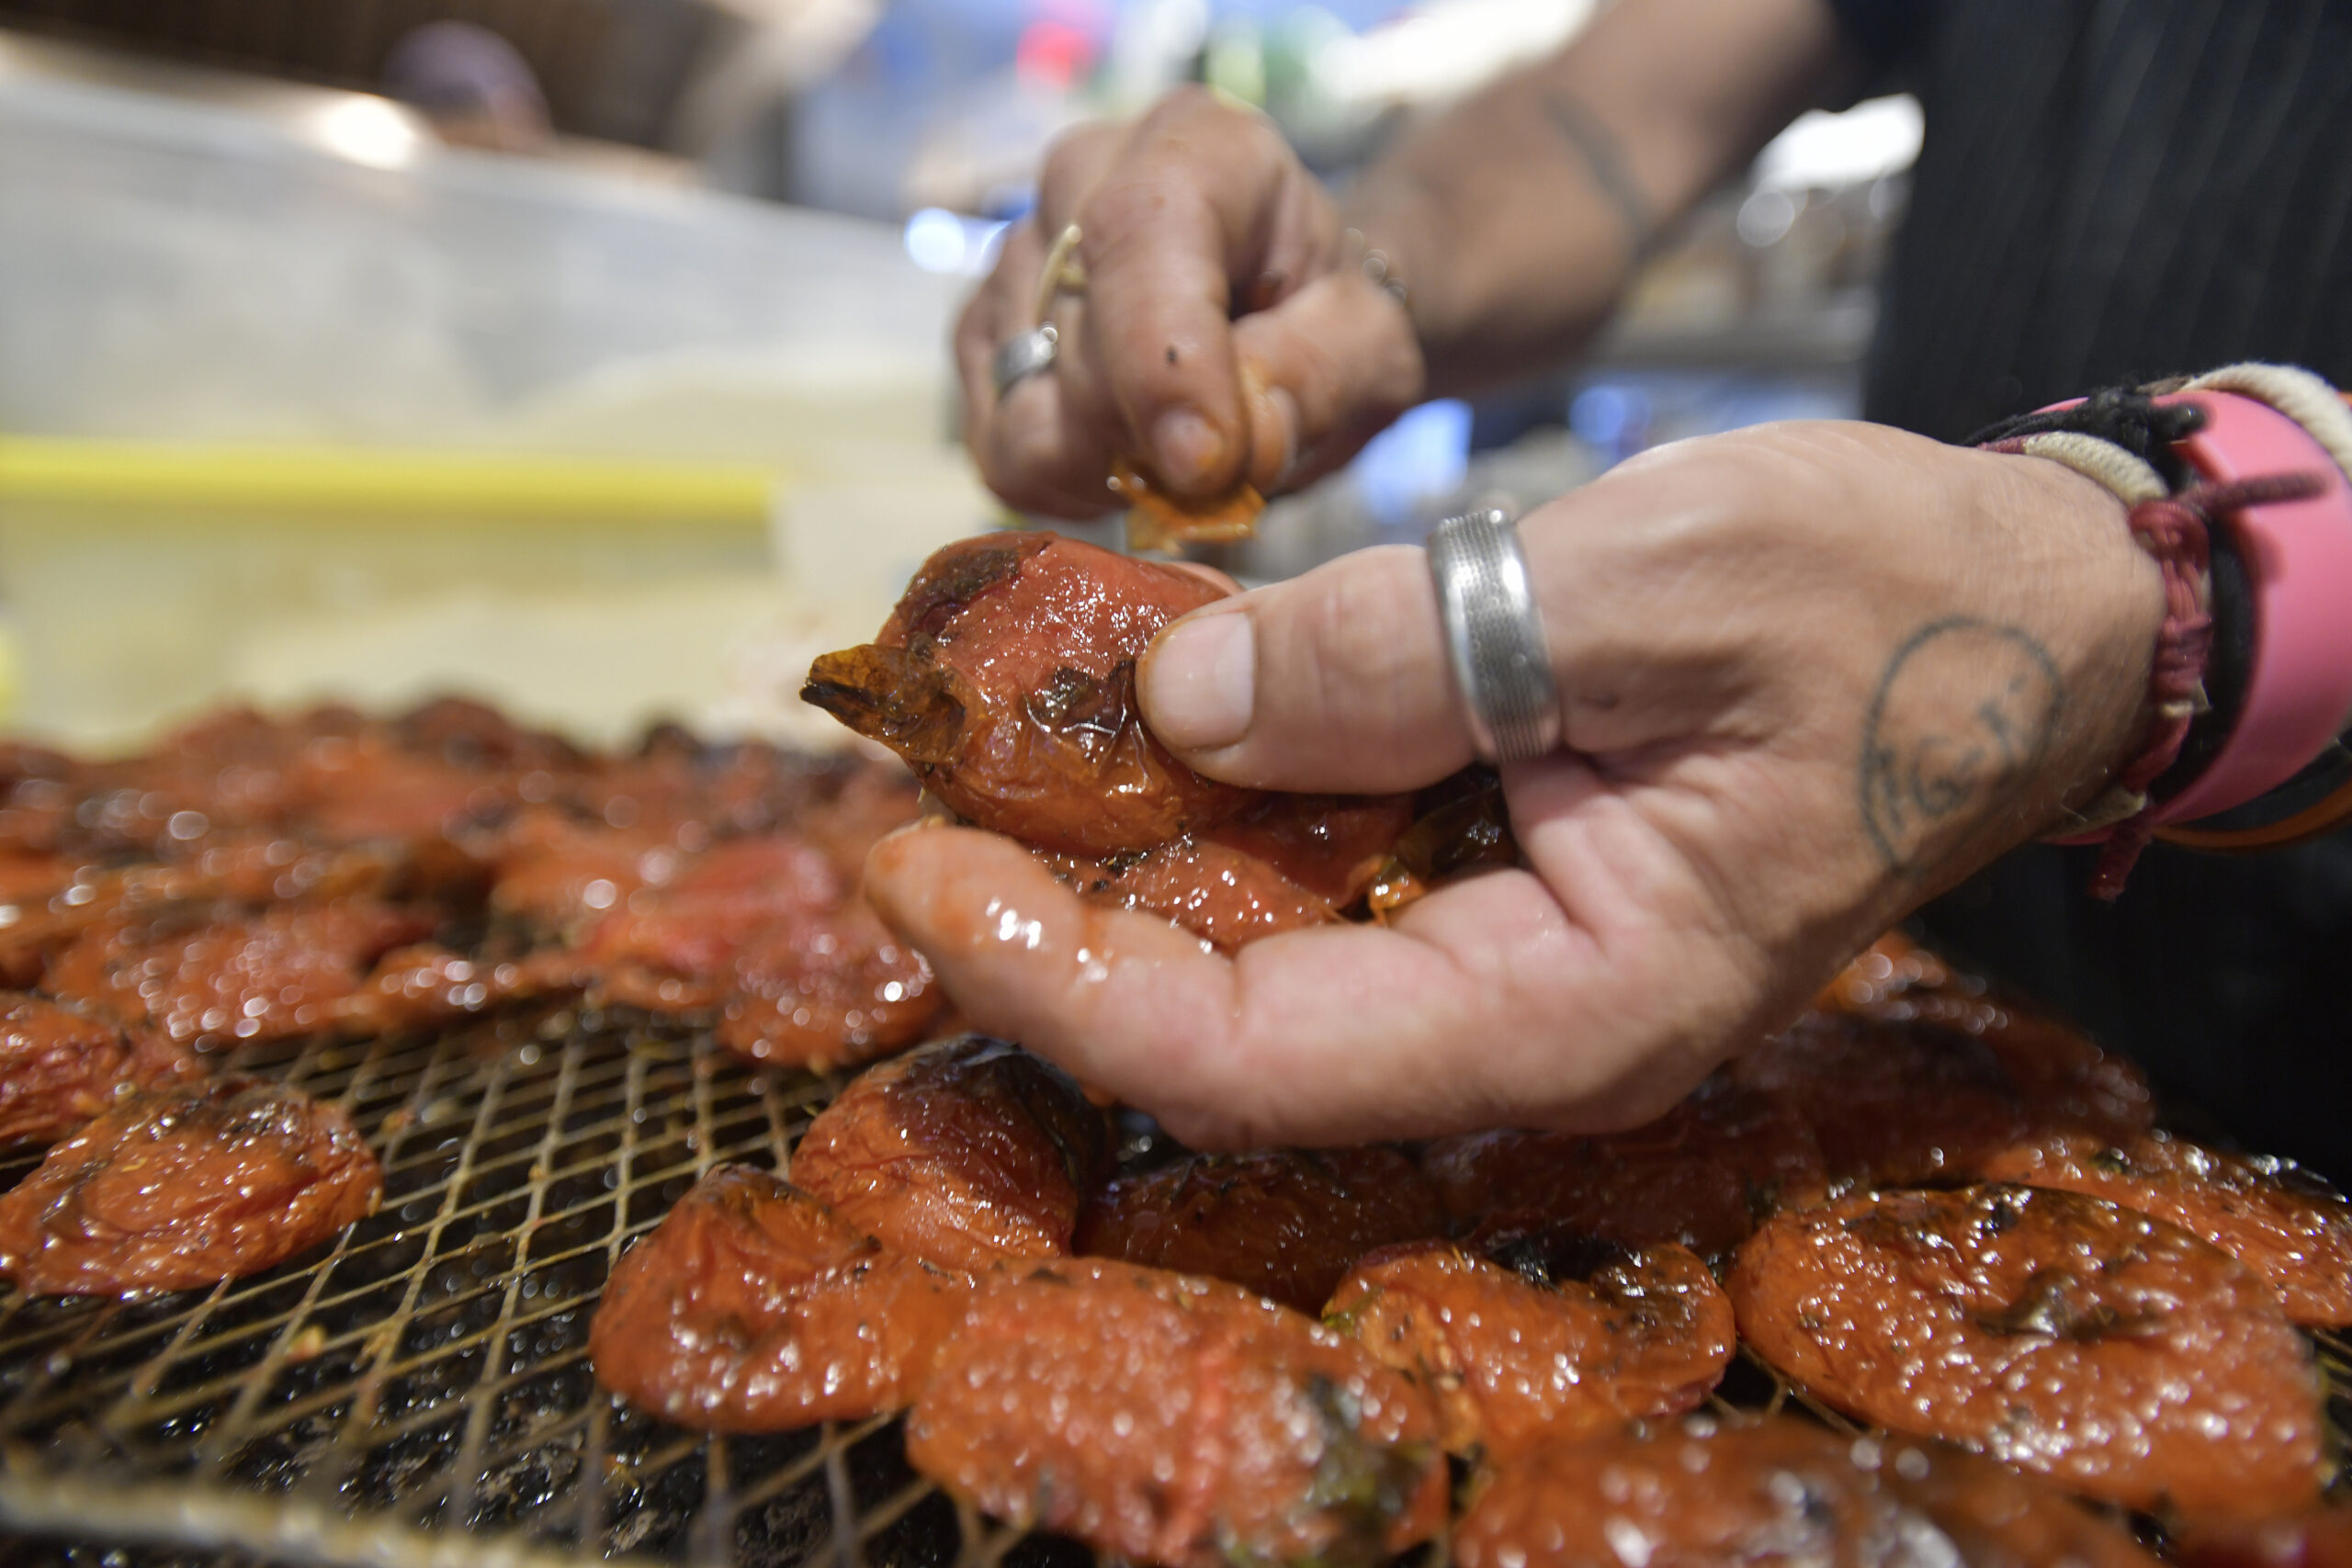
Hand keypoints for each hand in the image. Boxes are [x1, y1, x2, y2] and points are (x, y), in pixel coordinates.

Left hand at [865, 423, 2164, 1148]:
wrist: (2019, 618)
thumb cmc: (1886, 599)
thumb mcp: (1654, 584)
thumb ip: (1414, 650)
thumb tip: (1179, 702)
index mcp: (1579, 1006)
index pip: (1258, 1055)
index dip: (1062, 983)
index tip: (917, 873)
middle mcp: (1526, 1028)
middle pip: (1230, 1035)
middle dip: (1053, 935)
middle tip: (914, 806)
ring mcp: (1511, 971)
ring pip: (1261, 967)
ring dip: (1117, 873)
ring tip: (983, 768)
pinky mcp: (1501, 899)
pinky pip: (1325, 891)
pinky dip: (1216, 817)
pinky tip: (1137, 734)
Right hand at [955, 87, 1425, 518]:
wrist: (1291, 312)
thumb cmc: (1334, 319)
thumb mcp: (1373, 346)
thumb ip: (1315, 380)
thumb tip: (1215, 455)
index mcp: (1197, 148)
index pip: (1141, 236)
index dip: (1162, 365)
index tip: (1207, 464)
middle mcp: (1080, 179)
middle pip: (1079, 353)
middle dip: (1158, 441)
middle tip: (1232, 455)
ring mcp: (1014, 258)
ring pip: (1025, 418)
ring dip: (1111, 469)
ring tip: (1179, 450)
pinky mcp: (980, 337)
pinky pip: (999, 451)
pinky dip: (1071, 482)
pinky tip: (1129, 455)